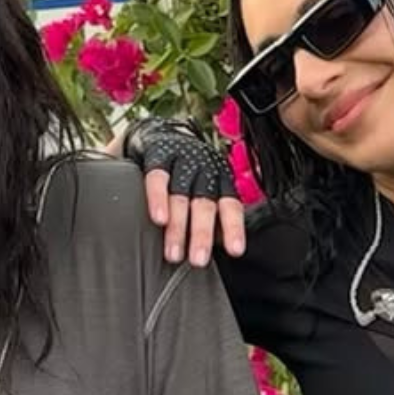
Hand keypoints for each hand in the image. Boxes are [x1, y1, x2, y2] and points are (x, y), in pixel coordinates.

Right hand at [123, 117, 246, 266]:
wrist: (160, 134)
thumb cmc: (186, 174)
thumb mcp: (204, 191)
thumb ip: (211, 217)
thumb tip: (218, 251)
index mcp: (220, 181)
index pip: (231, 205)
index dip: (233, 228)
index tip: (235, 251)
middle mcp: (204, 171)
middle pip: (205, 204)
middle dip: (202, 234)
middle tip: (198, 260)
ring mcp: (182, 162)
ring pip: (181, 196)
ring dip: (178, 227)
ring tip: (174, 254)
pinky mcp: (158, 156)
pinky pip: (158, 179)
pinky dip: (158, 199)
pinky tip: (159, 219)